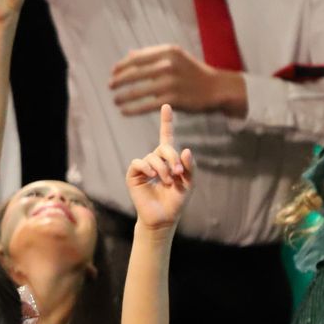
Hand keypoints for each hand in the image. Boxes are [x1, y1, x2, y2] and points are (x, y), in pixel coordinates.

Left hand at [109, 44, 242, 116]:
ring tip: (116, 100)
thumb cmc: (190, 72)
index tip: (113, 72)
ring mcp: (171, 83)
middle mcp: (169, 65)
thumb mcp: (175, 56)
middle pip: (134, 74)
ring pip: (138, 91)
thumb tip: (127, 56)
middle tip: (110, 86)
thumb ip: (152, 55)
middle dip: (119, 81)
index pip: (137, 58)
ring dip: (123, 97)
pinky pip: (146, 105)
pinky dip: (132, 109)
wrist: (215, 88)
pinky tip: (124, 111)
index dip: (121, 66)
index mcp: (168, 52)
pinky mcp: (173, 99)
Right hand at [125, 105, 194, 231]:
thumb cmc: (177, 200)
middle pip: (163, 147)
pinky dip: (148, 168)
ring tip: (168, 182)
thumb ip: (190, 166)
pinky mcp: (133, 175)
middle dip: (172, 157)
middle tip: (178, 172)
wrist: (163, 217)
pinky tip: (153, 177)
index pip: (166, 137)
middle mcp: (155, 160)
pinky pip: (139, 162)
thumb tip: (186, 150)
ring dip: (163, 168)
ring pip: (152, 156)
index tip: (166, 105)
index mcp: (168, 159)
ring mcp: (143, 167)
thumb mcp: (190, 182)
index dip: (166, 121)